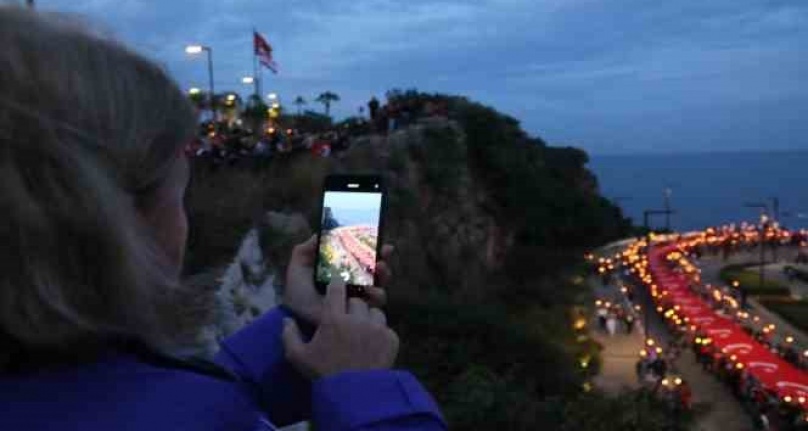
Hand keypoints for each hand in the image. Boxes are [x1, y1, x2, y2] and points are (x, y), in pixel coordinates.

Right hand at [282, 278, 398, 378]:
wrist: (354, 396)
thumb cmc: (323, 375)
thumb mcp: (298, 357)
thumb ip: (289, 335)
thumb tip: (287, 319)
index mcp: (333, 318)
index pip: (337, 288)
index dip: (336, 285)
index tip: (336, 288)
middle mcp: (356, 318)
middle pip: (357, 301)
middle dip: (352, 308)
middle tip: (347, 321)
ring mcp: (376, 328)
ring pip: (375, 313)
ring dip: (368, 320)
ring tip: (362, 334)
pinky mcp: (391, 339)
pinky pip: (386, 329)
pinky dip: (381, 335)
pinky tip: (372, 347)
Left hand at [283, 235, 392, 323]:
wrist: (296, 317)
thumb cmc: (297, 294)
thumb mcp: (298, 268)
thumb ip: (305, 250)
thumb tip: (318, 234)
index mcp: (342, 272)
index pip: (363, 259)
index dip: (374, 250)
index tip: (381, 242)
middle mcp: (354, 285)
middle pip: (377, 271)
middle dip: (384, 261)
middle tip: (383, 255)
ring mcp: (359, 300)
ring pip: (380, 286)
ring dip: (383, 276)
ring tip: (379, 270)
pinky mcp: (361, 315)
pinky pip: (376, 305)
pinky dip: (376, 295)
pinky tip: (369, 289)